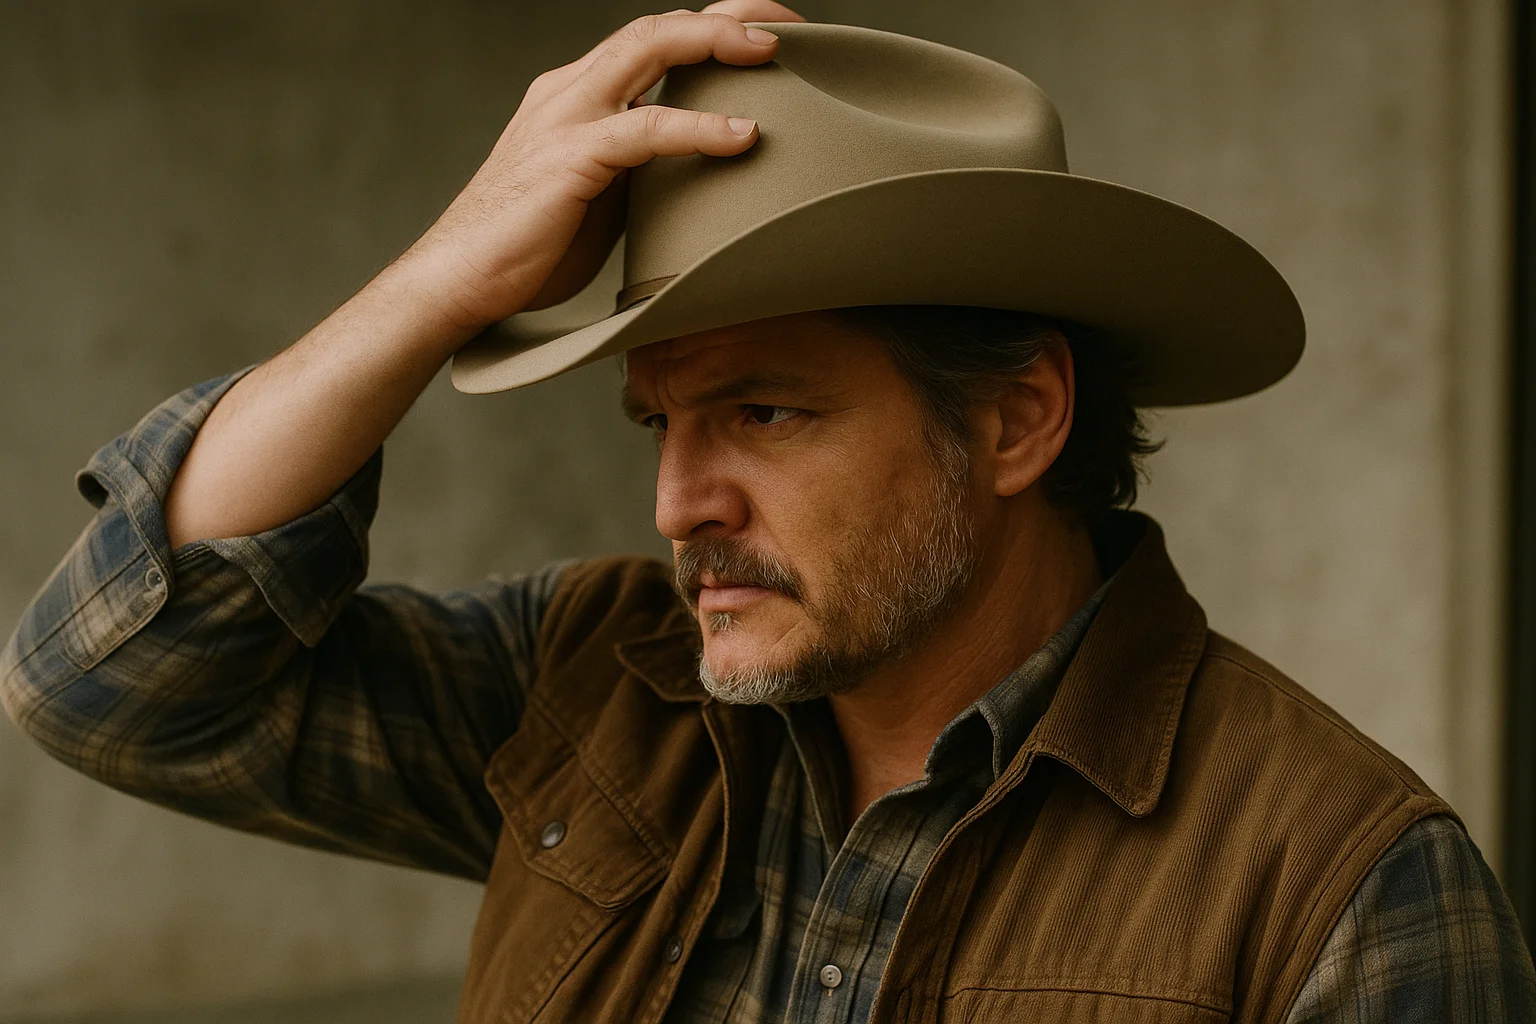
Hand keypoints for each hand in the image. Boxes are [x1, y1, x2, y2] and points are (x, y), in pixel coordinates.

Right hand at [398, 1, 806, 334]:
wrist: (458, 282)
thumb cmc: (527, 249)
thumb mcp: (599, 196)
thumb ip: (639, 171)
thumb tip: (698, 178)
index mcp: (577, 96)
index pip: (652, 40)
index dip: (712, 29)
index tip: (769, 38)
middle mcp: (571, 91)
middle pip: (658, 26)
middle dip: (728, 15)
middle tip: (790, 27)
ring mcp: (566, 117)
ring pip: (650, 47)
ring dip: (717, 43)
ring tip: (773, 54)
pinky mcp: (570, 158)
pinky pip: (645, 128)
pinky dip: (700, 128)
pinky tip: (742, 137)